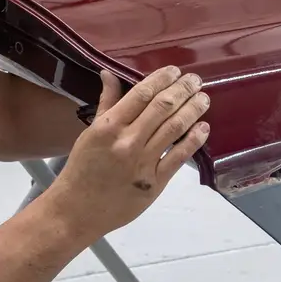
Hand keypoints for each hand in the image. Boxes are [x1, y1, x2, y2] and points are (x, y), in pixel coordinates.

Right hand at [43, 66, 209, 242]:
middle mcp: (128, 142)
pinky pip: (179, 157)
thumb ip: (106, 103)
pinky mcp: (155, 184)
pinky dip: (194, 140)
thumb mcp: (90, 133)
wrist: (77, 211)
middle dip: (183, 89)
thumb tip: (109, 74)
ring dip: (193, 110)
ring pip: (175, 128)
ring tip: (203, 98)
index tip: (175, 71)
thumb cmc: (81, 170)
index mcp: (109, 127)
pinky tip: (203, 128)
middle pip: (163, 107)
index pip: (142, 93)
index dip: (162, 78)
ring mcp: (143, 163)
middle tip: (196, 80)